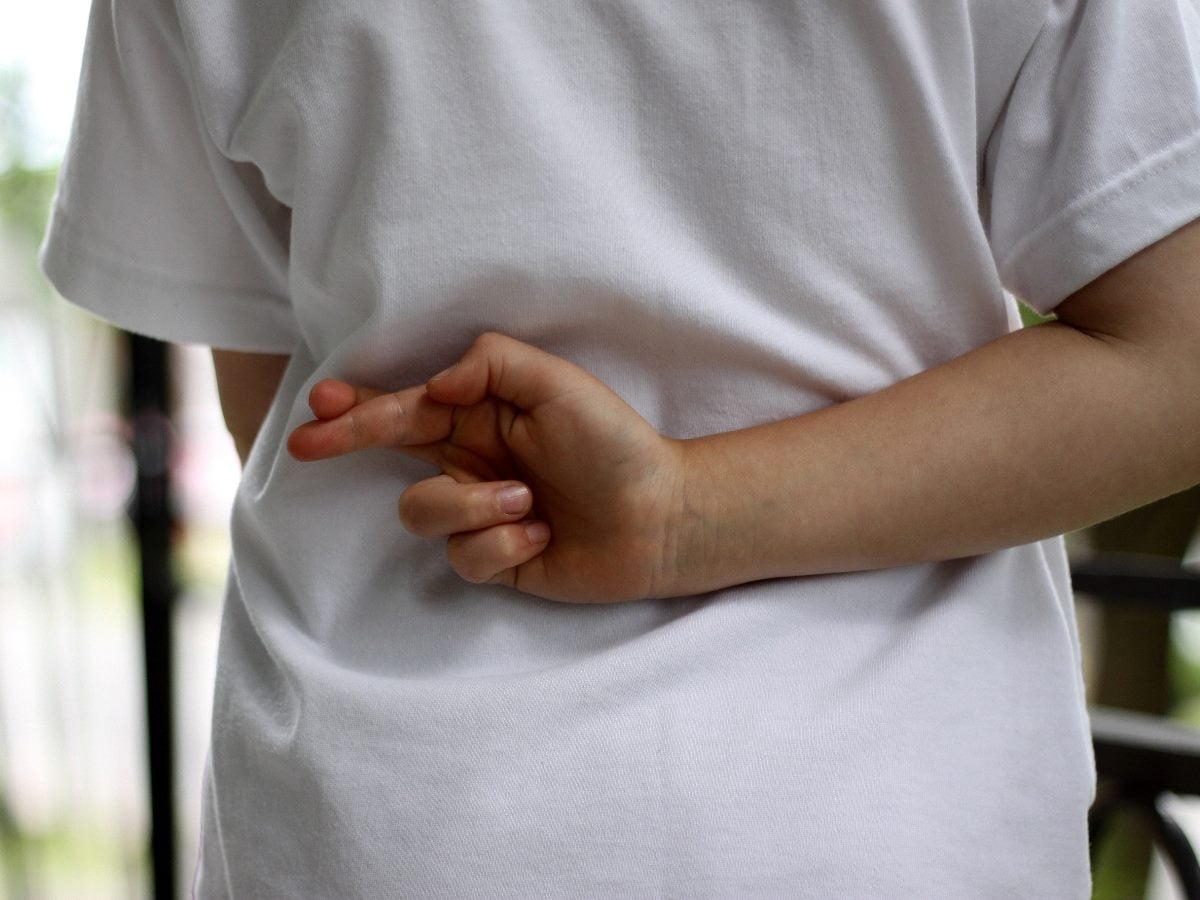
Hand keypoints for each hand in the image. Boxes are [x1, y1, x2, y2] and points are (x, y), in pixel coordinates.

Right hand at [287, 333, 693, 602]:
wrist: (661, 516)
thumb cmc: (615, 444)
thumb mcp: (557, 382)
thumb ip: (491, 365)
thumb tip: (430, 384)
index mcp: (483, 414)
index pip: (408, 403)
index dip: (360, 403)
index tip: (319, 402)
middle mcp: (473, 459)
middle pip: (390, 450)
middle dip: (347, 443)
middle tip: (308, 445)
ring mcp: (479, 511)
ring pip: (422, 511)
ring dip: (471, 506)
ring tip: (527, 502)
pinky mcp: (492, 559)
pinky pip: (462, 556)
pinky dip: (504, 545)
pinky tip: (543, 537)